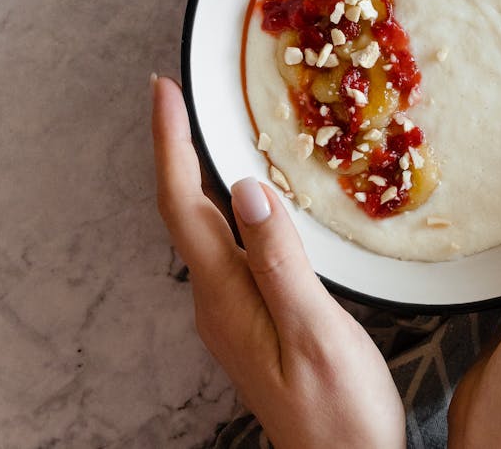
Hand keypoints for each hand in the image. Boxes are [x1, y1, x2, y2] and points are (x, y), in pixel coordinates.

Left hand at [151, 76, 404, 447]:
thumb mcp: (314, 332)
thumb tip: (247, 191)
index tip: (162, 90)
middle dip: (176, 149)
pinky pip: (230, 247)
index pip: (181, 206)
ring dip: (198, 175)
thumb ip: (280, 262)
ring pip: (205, 228)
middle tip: (179, 96)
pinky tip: (249, 196)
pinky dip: (229, 206)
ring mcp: (233, 312)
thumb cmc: (338, 410)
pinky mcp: (254, 318)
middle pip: (183, 211)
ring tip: (206, 130)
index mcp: (226, 298)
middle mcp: (217, 301)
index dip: (169, 144)